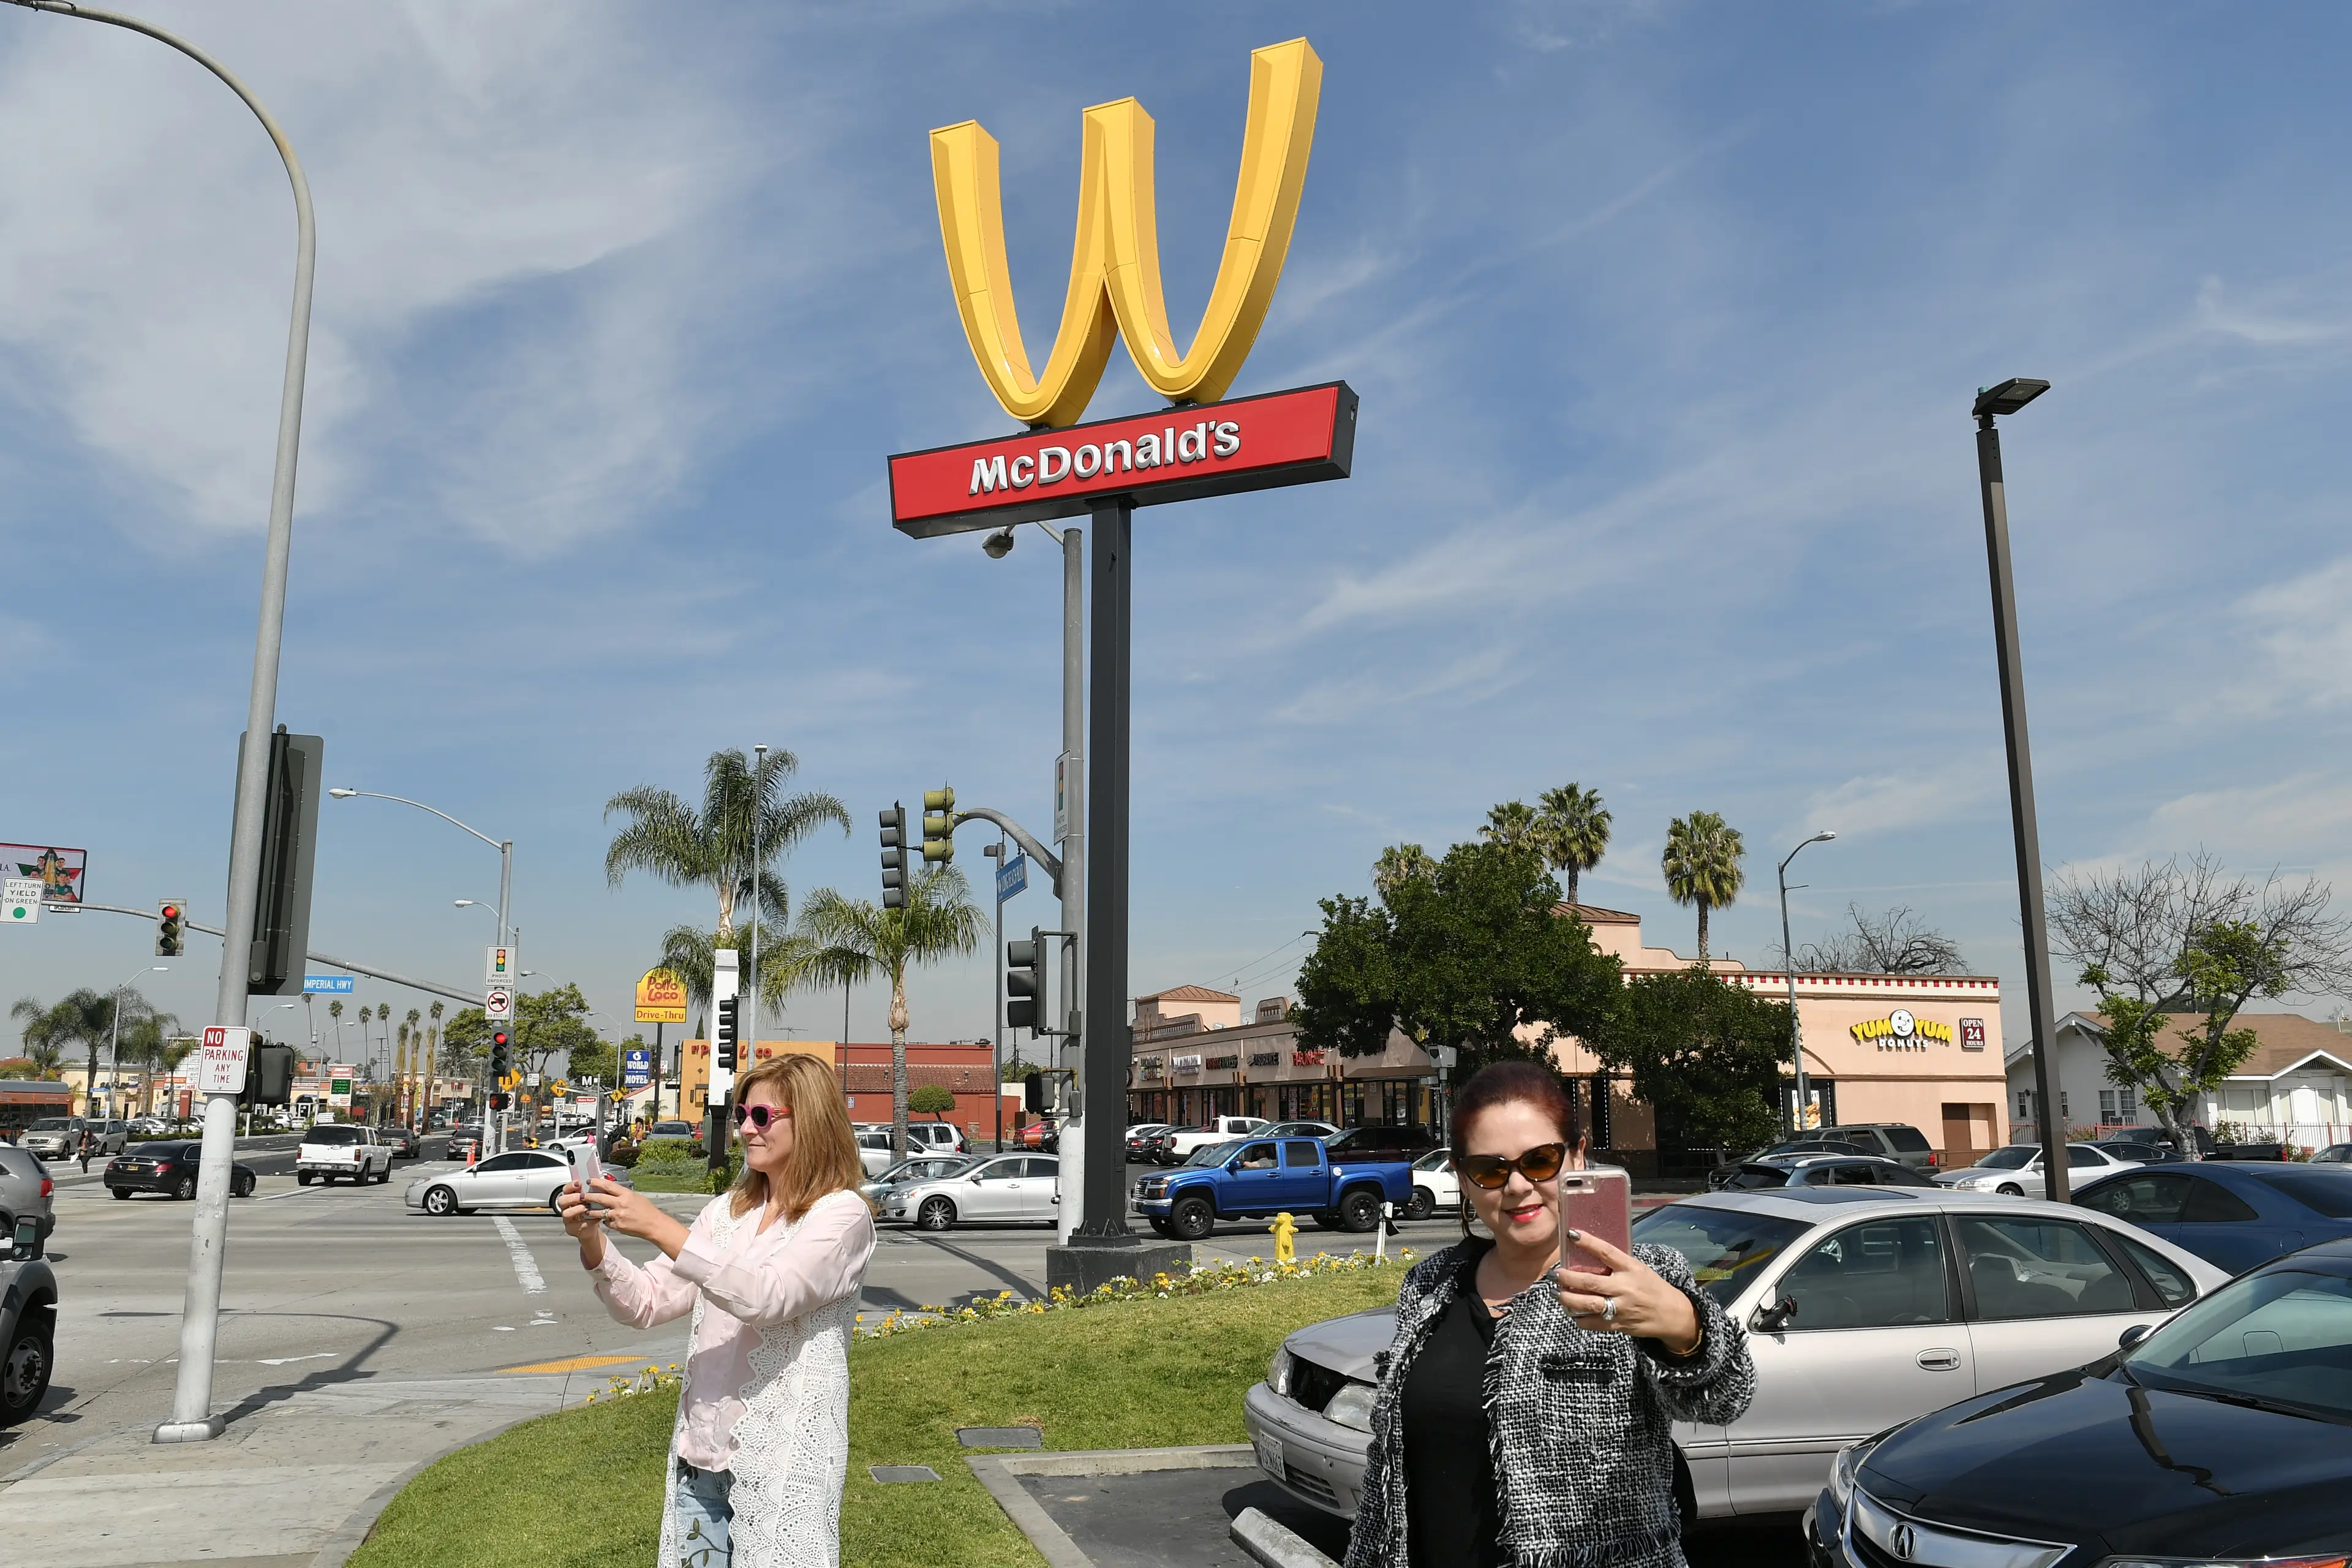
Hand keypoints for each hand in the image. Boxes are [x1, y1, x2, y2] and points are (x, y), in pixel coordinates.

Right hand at [557, 1179, 606, 1267]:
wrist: (592, 1228)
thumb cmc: (591, 1211)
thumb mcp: (592, 1199)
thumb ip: (592, 1192)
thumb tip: (598, 1181)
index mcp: (571, 1198)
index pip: (566, 1189)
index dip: (570, 1186)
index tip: (578, 1183)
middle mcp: (567, 1208)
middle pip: (561, 1200)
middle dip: (572, 1197)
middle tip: (581, 1197)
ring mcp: (568, 1219)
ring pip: (566, 1213)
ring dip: (577, 1209)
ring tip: (586, 1208)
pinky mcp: (572, 1228)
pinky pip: (577, 1225)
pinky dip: (588, 1221)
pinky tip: (595, 1219)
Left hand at [584, 1175, 690, 1257]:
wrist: (653, 1225)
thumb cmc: (647, 1211)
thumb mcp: (637, 1197)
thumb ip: (624, 1194)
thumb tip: (613, 1191)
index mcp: (626, 1194)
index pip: (608, 1186)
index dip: (597, 1183)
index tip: (590, 1181)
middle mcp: (621, 1204)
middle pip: (599, 1198)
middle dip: (588, 1196)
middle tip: (581, 1195)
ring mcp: (618, 1216)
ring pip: (598, 1212)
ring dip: (591, 1211)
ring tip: (586, 1210)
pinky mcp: (617, 1226)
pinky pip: (606, 1223)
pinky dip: (605, 1221)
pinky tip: (607, 1220)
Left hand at [1551, 1232, 1701, 1355]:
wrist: (1672, 1315)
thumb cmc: (1652, 1287)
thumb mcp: (1638, 1269)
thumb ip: (1617, 1264)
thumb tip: (1588, 1252)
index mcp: (1631, 1269)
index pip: (1607, 1252)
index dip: (1588, 1242)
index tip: (1571, 1234)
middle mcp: (1625, 1288)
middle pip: (1590, 1282)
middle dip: (1568, 1278)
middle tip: (1556, 1273)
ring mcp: (1621, 1309)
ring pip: (1588, 1304)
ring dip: (1568, 1299)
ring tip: (1558, 1293)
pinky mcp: (1618, 1326)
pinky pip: (1592, 1323)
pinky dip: (1578, 1318)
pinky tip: (1572, 1311)